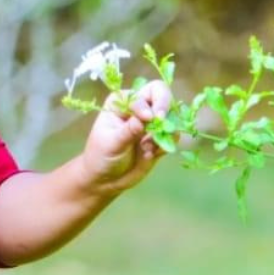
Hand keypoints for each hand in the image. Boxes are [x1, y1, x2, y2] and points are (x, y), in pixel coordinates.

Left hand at [81, 79, 171, 195]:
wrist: (105, 180)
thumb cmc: (101, 157)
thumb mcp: (111, 143)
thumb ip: (129, 130)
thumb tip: (146, 118)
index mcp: (122, 102)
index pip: (143, 94)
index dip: (149, 105)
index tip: (148, 119)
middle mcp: (138, 108)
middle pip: (162, 94)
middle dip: (165, 109)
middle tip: (162, 125)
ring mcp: (150, 123)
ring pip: (171, 116)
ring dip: (164, 132)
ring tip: (147, 148)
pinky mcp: (159, 138)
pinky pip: (173, 136)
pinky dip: (165, 145)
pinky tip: (150, 155)